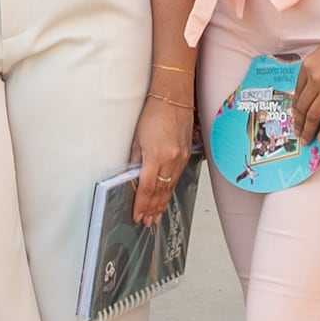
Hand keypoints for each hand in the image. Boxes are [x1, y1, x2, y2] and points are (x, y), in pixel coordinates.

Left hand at [132, 68, 199, 206]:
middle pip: (161, 191)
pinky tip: (166, 197)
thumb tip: (133, 178)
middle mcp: (171, 159)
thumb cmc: (153, 113)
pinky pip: (177, 176)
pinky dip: (170, 189)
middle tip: (148, 222)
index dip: (142, 204)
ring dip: (162, 203)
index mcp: (156, 155)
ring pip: (170, 186)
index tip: (138, 215)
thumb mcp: (137, 137)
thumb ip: (136, 160)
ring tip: (156, 216)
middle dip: (153, 208)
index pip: (148, 187)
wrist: (174, 97)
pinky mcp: (186, 154)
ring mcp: (181, 157)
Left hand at [290, 15, 319, 147]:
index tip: (296, 118)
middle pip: (303, 107)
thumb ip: (314, 70)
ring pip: (314, 115)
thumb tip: (311, 89)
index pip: (297, 94)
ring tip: (308, 139)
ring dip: (309, 130)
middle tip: (298, 133)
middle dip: (299, 123)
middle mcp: (315, 79)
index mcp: (307, 67)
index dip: (295, 109)